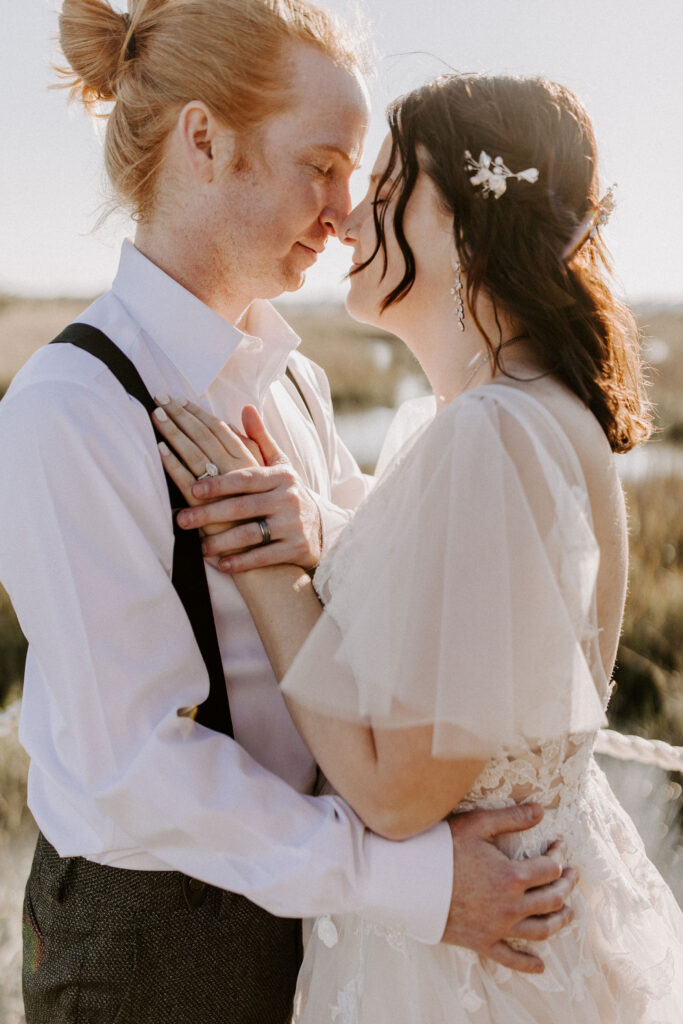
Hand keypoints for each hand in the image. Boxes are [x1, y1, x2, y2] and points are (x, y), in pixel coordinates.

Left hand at [155, 401, 321, 568]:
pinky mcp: (295, 548)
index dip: (218, 483)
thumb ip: (259, 439)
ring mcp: (292, 525)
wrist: (322, 530)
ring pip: (250, 535)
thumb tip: (245, 407)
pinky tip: (221, 566)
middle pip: (242, 507)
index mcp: (281, 476)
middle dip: (209, 514)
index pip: (245, 478)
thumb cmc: (288, 494)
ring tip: (199, 548)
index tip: (192, 488)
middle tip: (182, 520)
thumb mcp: (280, 466)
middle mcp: (288, 499)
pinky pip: (263, 557)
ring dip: (221, 543)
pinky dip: (241, 563)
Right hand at [443, 804, 576, 972]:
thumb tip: (541, 811)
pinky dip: (528, 964)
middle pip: (553, 899)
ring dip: (560, 921)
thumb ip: (511, 818)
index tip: (560, 845)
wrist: (409, 881)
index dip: (560, 855)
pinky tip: (541, 966)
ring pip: (541, 930)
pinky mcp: (482, 942)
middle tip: (573, 875)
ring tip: (569, 912)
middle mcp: (511, 906)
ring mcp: (498, 928)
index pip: (551, 868)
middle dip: (567, 885)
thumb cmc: (441, 848)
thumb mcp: (476, 825)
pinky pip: (510, 959)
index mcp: (512, 876)